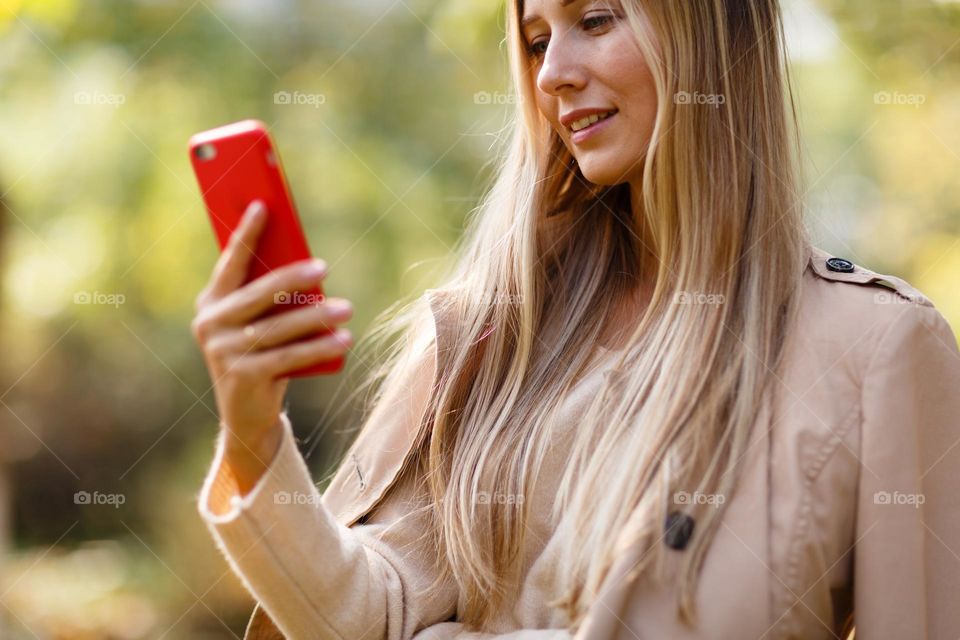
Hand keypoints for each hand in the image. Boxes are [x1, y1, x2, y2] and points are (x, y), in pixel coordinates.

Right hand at [191, 199, 353, 490]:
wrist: (246, 415)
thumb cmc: (260, 354)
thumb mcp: (259, 323)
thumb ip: (271, 296)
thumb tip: (308, 264)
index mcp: (211, 302)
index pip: (230, 262)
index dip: (246, 233)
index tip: (264, 205)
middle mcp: (211, 324)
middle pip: (259, 293)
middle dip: (293, 277)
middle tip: (324, 267)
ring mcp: (224, 352)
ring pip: (279, 327)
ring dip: (316, 317)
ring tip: (346, 309)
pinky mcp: (243, 377)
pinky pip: (289, 357)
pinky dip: (319, 348)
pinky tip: (343, 340)